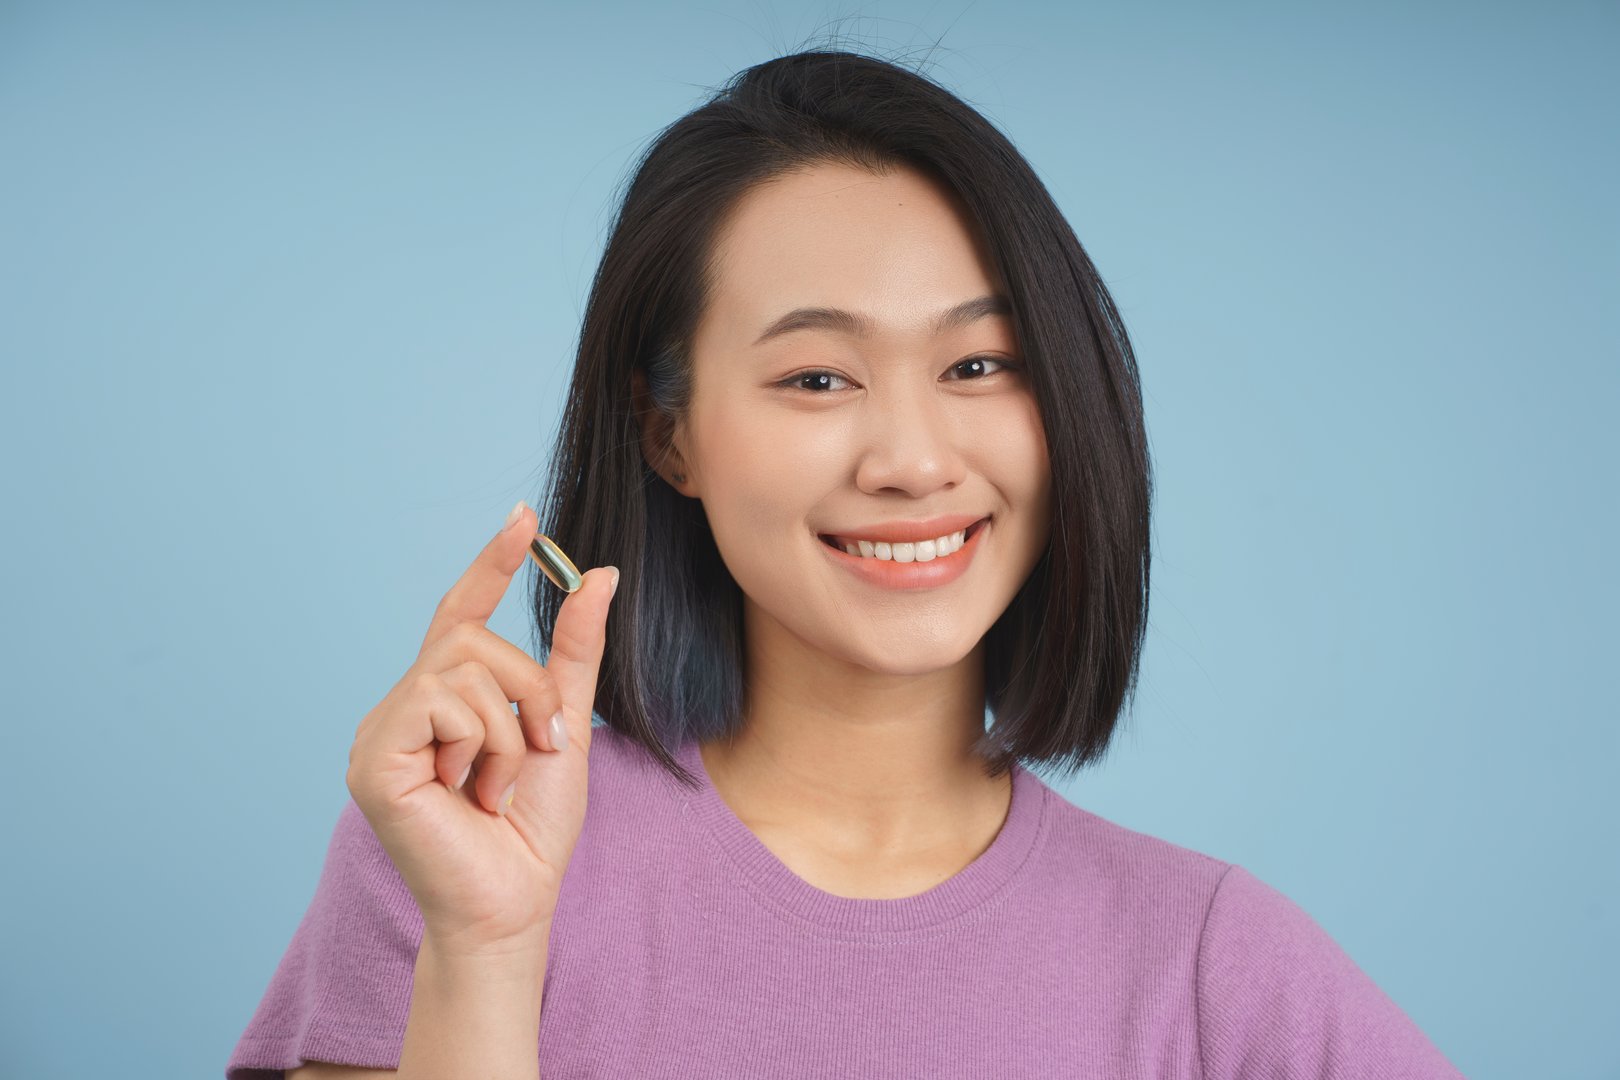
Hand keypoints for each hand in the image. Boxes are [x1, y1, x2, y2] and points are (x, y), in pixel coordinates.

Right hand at [346, 501, 617, 953]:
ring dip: (508, 727)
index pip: (460, 614)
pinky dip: (480, 745)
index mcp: (440, 702)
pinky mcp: (371, 758)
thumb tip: (600, 574)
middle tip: (539, 749)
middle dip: (529, 688)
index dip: (491, 564)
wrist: (514, 901)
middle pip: (472, 637)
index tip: (525, 518)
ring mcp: (378, 732)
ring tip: (497, 784)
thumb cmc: (532, 827)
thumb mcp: (565, 726)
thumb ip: (573, 654)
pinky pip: (439, 703)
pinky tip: (469, 793)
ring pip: (462, 668)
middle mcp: (400, 709)